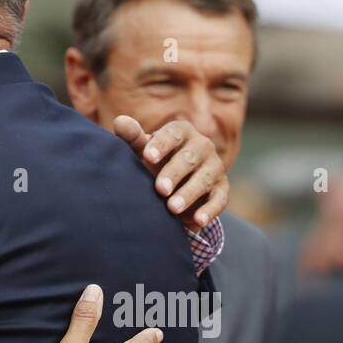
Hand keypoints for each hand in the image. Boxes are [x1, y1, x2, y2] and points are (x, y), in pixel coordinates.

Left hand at [113, 116, 227, 228]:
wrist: (175, 184)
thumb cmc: (155, 161)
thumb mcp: (143, 150)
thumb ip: (132, 137)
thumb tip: (120, 122)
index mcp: (182, 132)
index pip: (174, 133)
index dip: (161, 144)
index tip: (147, 156)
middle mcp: (203, 146)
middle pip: (189, 158)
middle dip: (174, 174)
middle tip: (159, 189)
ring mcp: (215, 168)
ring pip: (204, 180)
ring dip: (189, 194)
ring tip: (172, 208)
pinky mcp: (222, 189)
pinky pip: (219, 199)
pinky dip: (210, 211)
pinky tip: (198, 221)